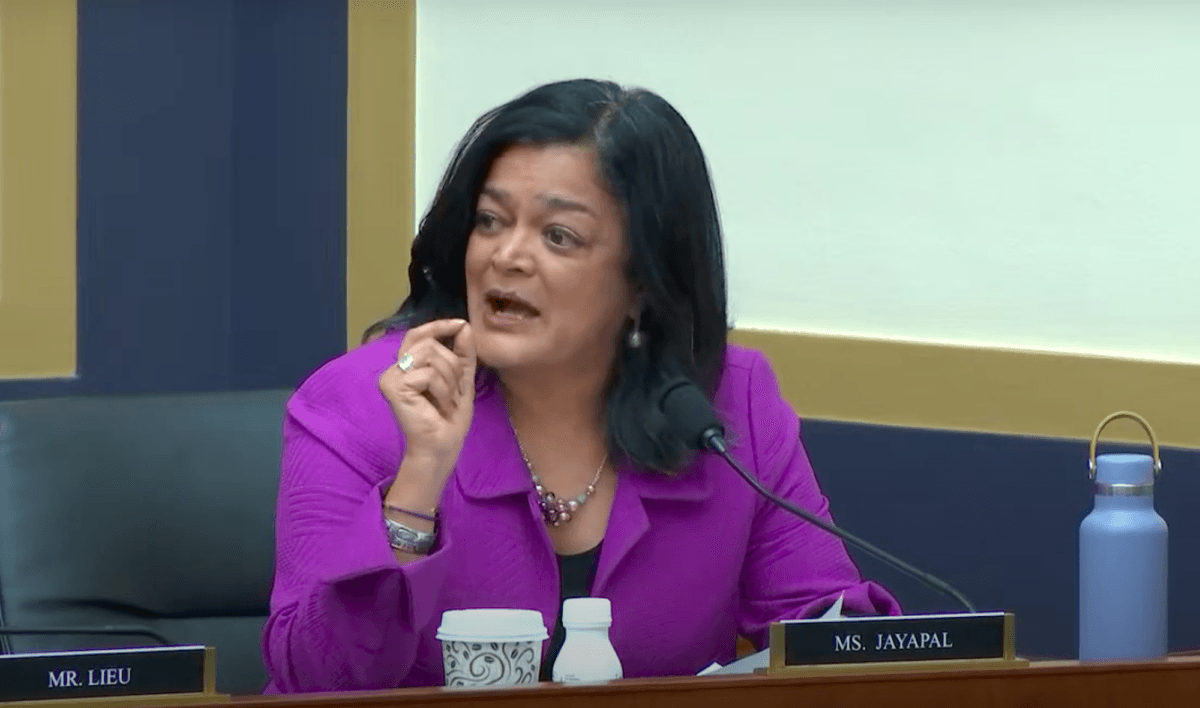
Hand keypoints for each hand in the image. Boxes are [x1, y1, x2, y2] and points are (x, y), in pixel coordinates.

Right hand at [379, 319, 477, 482]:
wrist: (442, 445)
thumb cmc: (449, 417)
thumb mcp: (461, 379)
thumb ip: (462, 353)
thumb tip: (464, 325)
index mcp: (409, 365)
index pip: (418, 334)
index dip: (438, 325)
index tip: (460, 325)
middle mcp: (396, 368)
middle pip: (430, 343)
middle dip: (452, 365)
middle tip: (454, 391)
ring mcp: (391, 376)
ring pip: (431, 355)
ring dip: (449, 379)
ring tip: (446, 401)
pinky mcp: (392, 386)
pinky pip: (428, 373)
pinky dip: (442, 390)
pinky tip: (438, 407)